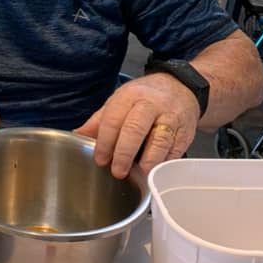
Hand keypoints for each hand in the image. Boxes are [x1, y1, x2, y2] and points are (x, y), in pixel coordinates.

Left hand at [76, 74, 198, 177]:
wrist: (181, 87)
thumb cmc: (145, 97)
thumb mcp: (120, 101)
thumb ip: (99, 120)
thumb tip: (77, 136)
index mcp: (130, 96)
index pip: (114, 119)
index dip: (105, 141)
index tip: (100, 159)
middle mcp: (151, 104)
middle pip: (135, 129)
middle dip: (124, 153)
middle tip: (117, 171)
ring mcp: (171, 117)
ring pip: (159, 141)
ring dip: (148, 161)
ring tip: (139, 174)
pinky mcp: (186, 132)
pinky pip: (175, 150)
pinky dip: (165, 163)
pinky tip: (155, 171)